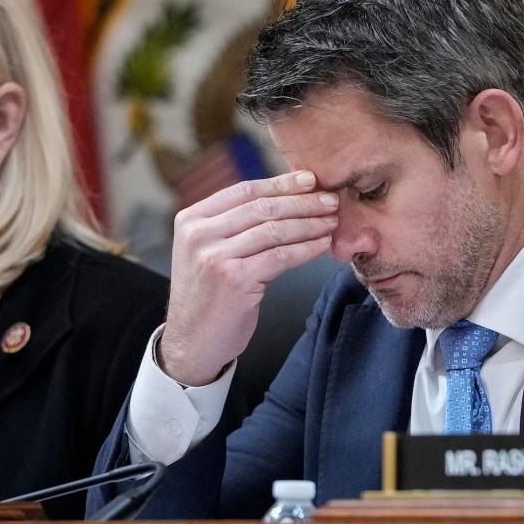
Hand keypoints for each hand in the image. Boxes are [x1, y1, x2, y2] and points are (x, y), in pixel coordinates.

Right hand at [158, 171, 338, 385]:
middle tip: (330, 199)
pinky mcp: (234, 279)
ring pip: (274, 230)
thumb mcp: (207, 252)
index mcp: (191, 220)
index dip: (281, 184)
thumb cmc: (208, 297)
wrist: (191, 343)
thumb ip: (231, 225)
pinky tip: (322, 244)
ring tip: (332, 221)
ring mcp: (215, 256)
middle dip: (302, 201)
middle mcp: (199, 234)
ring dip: (309, 223)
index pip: (243, 191)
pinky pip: (280, 256)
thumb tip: (282, 198)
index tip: (310, 179)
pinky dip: (306, 248)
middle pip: (261, 207)